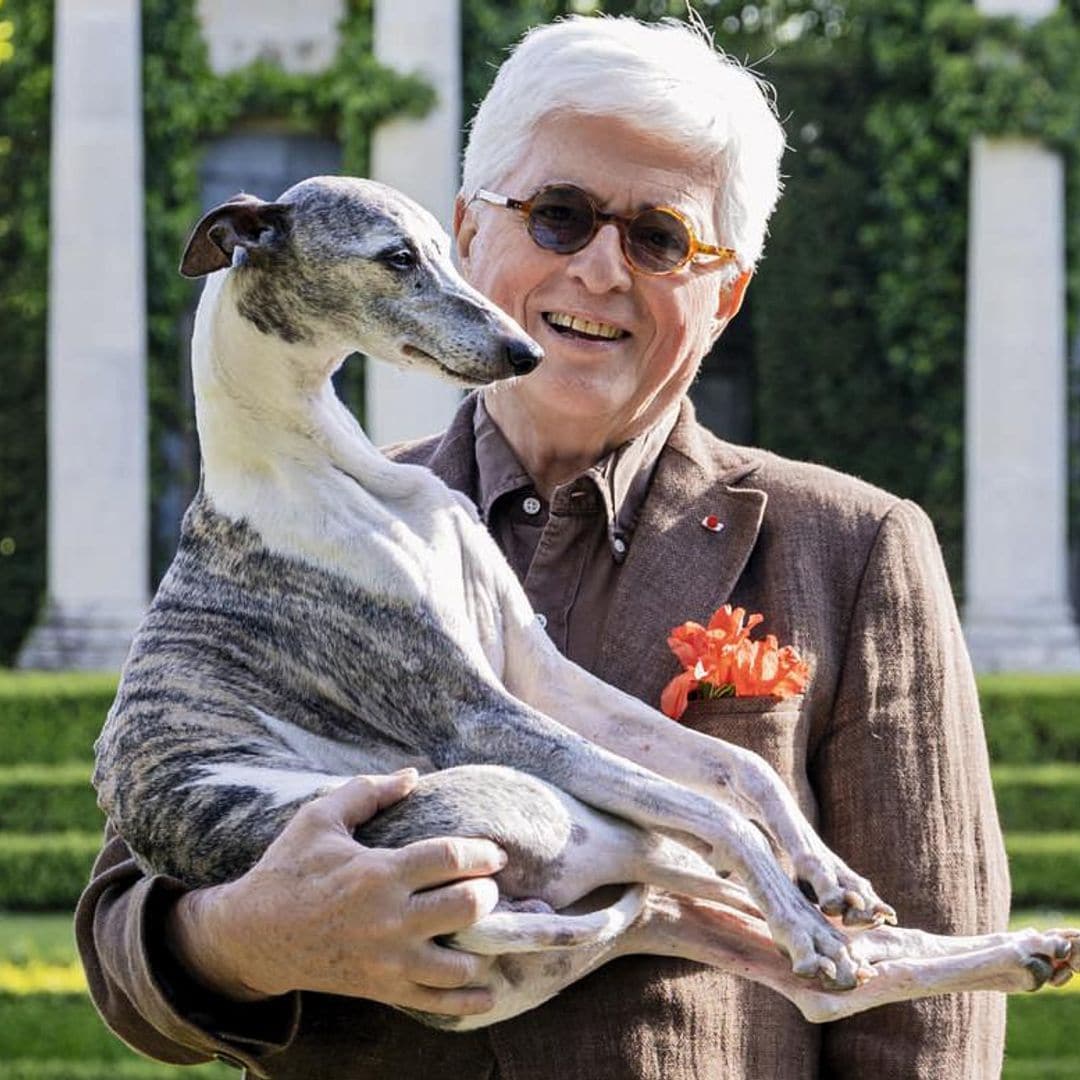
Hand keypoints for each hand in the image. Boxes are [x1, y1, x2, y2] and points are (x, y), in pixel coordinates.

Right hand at [164, 769, 505, 1016]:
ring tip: (483, 929)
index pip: (450, 858)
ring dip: (483, 945)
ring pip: (459, 963)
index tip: (495, 854)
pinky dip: (470, 1000)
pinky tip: (489, 990)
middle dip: (488, 894)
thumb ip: (368, 792)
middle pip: (465, 907)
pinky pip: (436, 1003)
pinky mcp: (382, 989)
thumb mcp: (319, 819)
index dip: (483, 853)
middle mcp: (389, 919)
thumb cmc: (289, 869)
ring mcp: (387, 960)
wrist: (253, 935)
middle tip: (488, 887)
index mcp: (379, 872)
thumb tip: (412, 774)